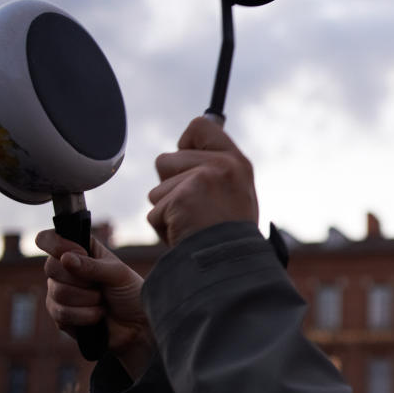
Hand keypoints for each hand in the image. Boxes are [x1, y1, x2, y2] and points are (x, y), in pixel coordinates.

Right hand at [36, 230, 152, 376]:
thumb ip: (92, 266)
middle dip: (82, 280)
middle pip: (51, 267)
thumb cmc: (131, 294)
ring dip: (88, 299)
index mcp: (79, 251)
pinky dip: (85, 315)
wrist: (138, 326)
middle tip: (100, 285)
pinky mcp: (60, 316)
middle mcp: (65, 270)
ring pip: (58, 292)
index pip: (48, 239)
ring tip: (102, 301)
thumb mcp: (118, 274)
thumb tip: (65, 259)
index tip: (78, 253)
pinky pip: (61, 313)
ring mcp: (59, 293)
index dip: (56, 245)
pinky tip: (98, 315)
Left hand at [149, 116, 257, 246]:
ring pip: (157, 189)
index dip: (186, 143)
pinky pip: (156, 211)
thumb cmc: (233, 238)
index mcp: (237, 163)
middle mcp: (222, 165)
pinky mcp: (182, 199)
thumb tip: (183, 147)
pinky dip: (165, 229)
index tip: (189, 162)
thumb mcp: (236, 195)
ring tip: (194, 225)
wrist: (235, 266)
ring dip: (168, 211)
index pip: (200, 126)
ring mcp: (202, 180)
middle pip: (166, 160)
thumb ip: (214, 171)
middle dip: (171, 187)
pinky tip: (188, 236)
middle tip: (196, 210)